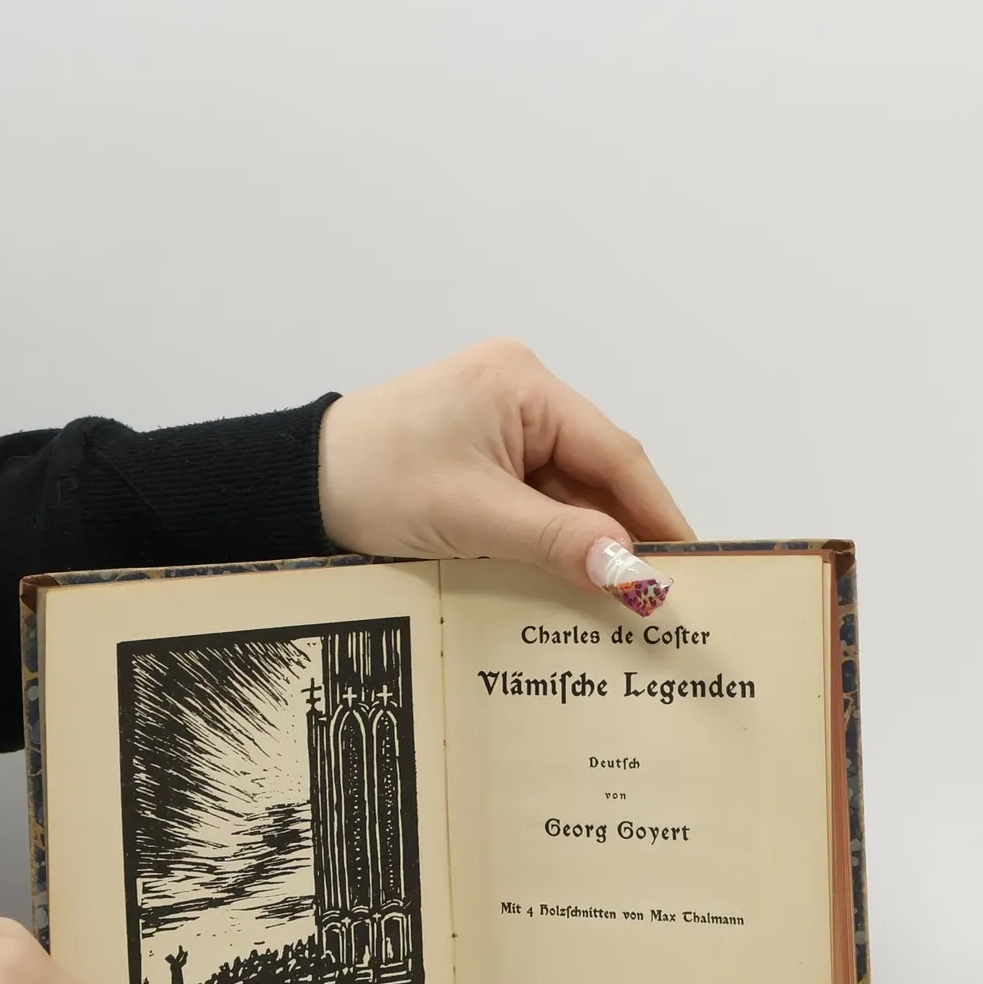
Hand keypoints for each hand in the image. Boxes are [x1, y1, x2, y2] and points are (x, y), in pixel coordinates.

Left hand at [318, 340, 693, 585]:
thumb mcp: (474, 517)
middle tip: (662, 594)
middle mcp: (519, 393)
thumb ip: (560, 542)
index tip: (690, 562)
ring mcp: (500, 425)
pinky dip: (552, 541)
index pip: (614, 452)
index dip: (656, 511)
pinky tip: (570, 582)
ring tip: (622, 599)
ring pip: (567, 493)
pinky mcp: (481, 457)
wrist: (292, 489)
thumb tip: (635, 573)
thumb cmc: (371, 481)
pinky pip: (535, 501)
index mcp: (522, 384)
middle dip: (623, 533)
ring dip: (586, 543)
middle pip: (595, 473)